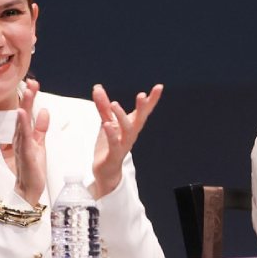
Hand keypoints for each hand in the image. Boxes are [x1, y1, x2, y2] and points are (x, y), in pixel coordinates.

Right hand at [8, 78, 50, 204]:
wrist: (28, 189)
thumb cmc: (32, 167)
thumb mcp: (39, 143)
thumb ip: (41, 128)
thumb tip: (44, 111)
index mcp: (25, 134)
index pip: (27, 112)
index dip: (30, 98)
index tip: (34, 84)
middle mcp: (20, 137)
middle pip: (24, 113)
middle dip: (27, 97)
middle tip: (31, 82)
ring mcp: (21, 144)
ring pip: (22, 122)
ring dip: (24, 105)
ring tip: (27, 92)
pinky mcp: (25, 153)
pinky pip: (24, 136)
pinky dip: (22, 124)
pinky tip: (21, 113)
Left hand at [91, 83, 163, 198]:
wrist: (106, 170)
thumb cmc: (109, 145)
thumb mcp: (106, 122)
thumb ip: (103, 105)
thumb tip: (98, 87)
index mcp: (131, 126)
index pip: (143, 111)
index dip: (152, 100)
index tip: (159, 87)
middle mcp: (130, 134)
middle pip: (139, 120)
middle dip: (142, 108)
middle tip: (142, 95)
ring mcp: (124, 144)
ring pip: (127, 130)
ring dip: (122, 117)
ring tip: (114, 104)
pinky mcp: (114, 154)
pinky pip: (114, 144)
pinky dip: (111, 134)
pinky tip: (107, 125)